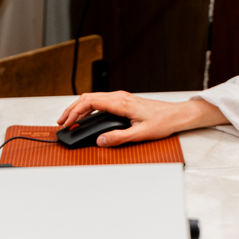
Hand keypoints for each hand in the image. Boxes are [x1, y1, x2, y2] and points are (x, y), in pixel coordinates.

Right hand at [56, 91, 226, 146]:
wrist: (177, 115)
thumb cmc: (163, 121)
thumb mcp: (140, 134)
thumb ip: (119, 138)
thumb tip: (100, 141)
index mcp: (121, 102)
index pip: (89, 102)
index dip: (74, 112)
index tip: (66, 123)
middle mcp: (119, 97)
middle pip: (87, 98)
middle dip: (71, 110)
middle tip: (61, 123)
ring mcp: (121, 98)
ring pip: (93, 99)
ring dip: (79, 109)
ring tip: (69, 121)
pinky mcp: (123, 102)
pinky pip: (100, 102)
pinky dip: (88, 109)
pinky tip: (85, 118)